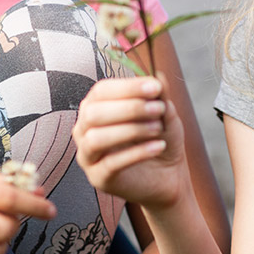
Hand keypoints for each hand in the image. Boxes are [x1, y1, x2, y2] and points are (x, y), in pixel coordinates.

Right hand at [72, 76, 186, 208]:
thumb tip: (157, 75)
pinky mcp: (98, 178)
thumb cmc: (160, 138)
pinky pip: (110, 163)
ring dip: (130, 130)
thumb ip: (159, 95)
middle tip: (158, 108)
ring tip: (157, 128)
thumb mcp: (164, 113)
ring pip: (96, 138)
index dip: (127, 87)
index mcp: (95, 106)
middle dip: (128, 108)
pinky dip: (137, 153)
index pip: (101, 91)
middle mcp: (84, 129)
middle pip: (93, 113)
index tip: (155, 87)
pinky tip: (158, 146)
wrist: (168, 175)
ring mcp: (88, 155)